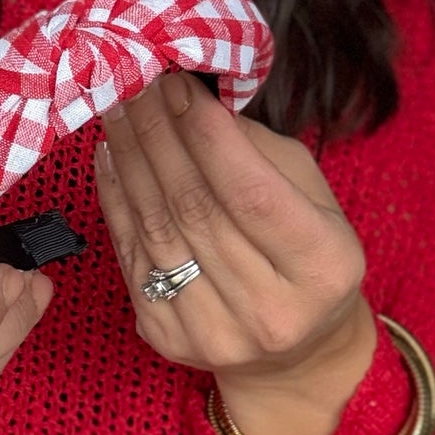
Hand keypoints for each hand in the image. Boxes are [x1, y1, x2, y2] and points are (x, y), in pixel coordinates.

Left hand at [93, 71, 376, 434]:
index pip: (250, 191)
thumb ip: (257, 151)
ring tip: (116, 109)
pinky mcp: (168, 339)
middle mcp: (271, 310)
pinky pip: (131, 255)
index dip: (206, 134)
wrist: (295, 353)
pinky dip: (116, 199)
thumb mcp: (312, 197)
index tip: (176, 83)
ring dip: (129, 160)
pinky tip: (110, 158)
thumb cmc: (306, 256)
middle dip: (158, 134)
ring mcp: (215, 332)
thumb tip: (192, 99)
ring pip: (156, 228)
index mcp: (324, 267)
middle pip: (196, 206)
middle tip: (133, 81)